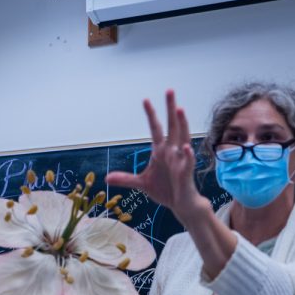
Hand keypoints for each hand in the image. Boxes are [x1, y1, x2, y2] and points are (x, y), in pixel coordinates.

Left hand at [106, 90, 206, 221]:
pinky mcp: (186, 173)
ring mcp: (180, 160)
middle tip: (169, 90)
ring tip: (180, 110)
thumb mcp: (141, 183)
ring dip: (182, 124)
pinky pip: (187, 162)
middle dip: (170, 108)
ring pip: (182, 138)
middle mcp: (172, 151)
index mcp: (160, 151)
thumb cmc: (165, 190)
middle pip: (171, 125)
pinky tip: (186, 148)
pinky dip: (187, 155)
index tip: (145, 99)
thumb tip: (107, 178)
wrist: (180, 204)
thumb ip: (125, 179)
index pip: (156, 128)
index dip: (151, 114)